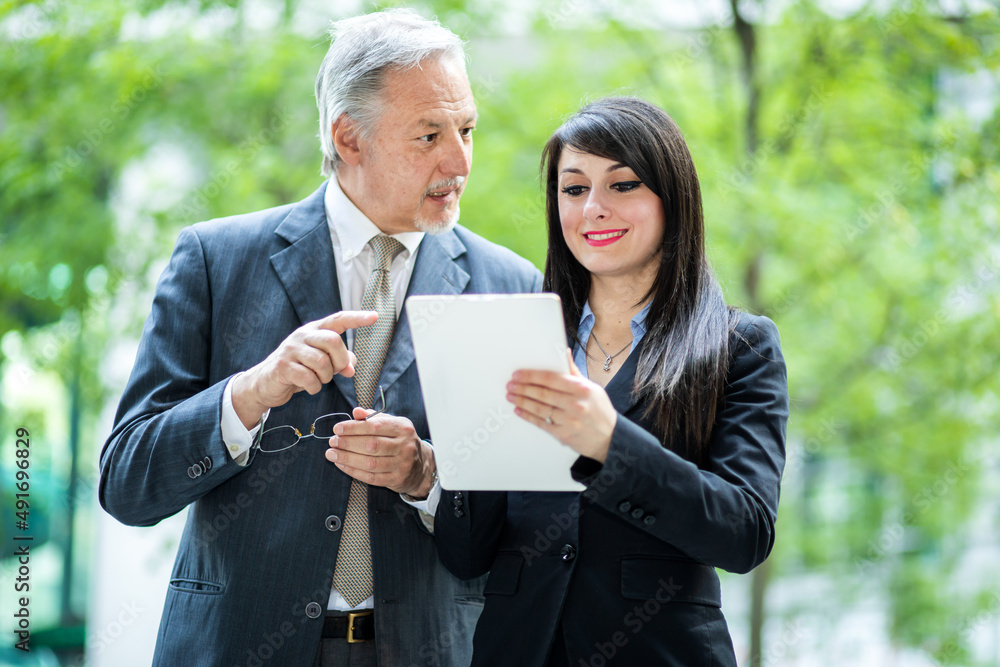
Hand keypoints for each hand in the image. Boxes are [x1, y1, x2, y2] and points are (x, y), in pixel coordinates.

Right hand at [232, 311, 377, 428]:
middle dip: (340, 360)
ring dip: (326, 377)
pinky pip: (310, 378)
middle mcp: (302, 335)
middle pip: (334, 341)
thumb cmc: (298, 370)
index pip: (338, 319)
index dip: (357, 318)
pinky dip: (314, 387)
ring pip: (322, 362)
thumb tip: (352, 367)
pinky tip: (309, 387)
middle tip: (337, 371)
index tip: (375, 316)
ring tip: (318, 380)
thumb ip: (338, 361)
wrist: (265, 383)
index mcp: (314, 330)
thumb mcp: (320, 363)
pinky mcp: (283, 366)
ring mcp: (291, 349)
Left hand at [325, 409, 435, 497]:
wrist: (421, 466)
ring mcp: (402, 464)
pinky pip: (371, 477)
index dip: (354, 427)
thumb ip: (373, 418)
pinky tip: (341, 465)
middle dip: (348, 443)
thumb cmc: (401, 442)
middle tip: (332, 441)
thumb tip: (356, 412)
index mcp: (403, 428)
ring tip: (332, 454)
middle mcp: (405, 446)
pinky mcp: (396, 480)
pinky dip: (353, 471)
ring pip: (370, 463)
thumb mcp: (392, 425)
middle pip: (372, 445)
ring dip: (347, 458)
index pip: (375, 426)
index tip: (337, 428)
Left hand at [506, 350, 616, 462]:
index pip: (551, 378)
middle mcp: (575, 404)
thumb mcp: (592, 388)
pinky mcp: (563, 435)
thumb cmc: (599, 410)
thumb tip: (563, 353)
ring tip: (511, 396)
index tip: (519, 374)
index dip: (532, 375)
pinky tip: (519, 410)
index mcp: (582, 389)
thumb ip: (574, 372)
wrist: (609, 438)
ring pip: (539, 408)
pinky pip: (541, 423)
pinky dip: (528, 416)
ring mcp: (569, 421)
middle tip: (511, 384)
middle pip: (542, 393)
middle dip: (523, 388)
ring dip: (522, 401)